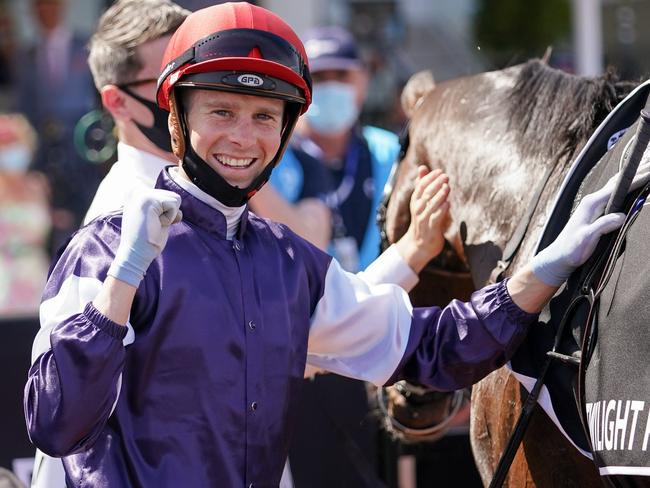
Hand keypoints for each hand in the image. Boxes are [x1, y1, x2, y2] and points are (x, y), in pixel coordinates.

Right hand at [108, 189, 182, 286]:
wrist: (136, 253)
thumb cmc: (147, 239)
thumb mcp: (155, 216)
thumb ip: (162, 205)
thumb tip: (177, 198)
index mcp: (136, 193)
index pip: (168, 196)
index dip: (167, 212)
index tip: (152, 222)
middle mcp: (137, 190)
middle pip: (173, 196)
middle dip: (169, 213)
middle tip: (153, 224)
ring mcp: (141, 193)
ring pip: (175, 199)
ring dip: (170, 216)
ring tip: (154, 224)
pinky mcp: (148, 199)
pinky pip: (174, 205)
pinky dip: (170, 218)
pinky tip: (155, 224)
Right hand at [396, 165, 449, 272]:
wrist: (420, 244)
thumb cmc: (424, 219)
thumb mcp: (421, 201)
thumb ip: (422, 184)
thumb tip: (422, 167)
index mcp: (415, 200)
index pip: (420, 186)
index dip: (429, 178)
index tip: (440, 171)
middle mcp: (418, 209)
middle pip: (426, 194)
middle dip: (436, 184)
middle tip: (446, 176)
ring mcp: (423, 219)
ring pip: (430, 205)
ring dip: (439, 195)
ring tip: (447, 187)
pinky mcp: (430, 229)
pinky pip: (435, 218)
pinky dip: (441, 210)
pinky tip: (448, 204)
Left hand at [531, 161, 649, 285]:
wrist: (559, 256)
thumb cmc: (571, 249)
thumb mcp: (587, 238)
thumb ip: (603, 226)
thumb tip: (622, 215)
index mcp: (591, 203)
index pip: (618, 187)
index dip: (636, 179)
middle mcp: (593, 200)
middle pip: (618, 181)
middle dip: (636, 172)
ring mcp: (594, 205)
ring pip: (616, 186)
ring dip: (631, 177)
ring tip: (647, 169)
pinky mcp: (597, 212)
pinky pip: (614, 195)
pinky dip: (626, 187)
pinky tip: (632, 185)